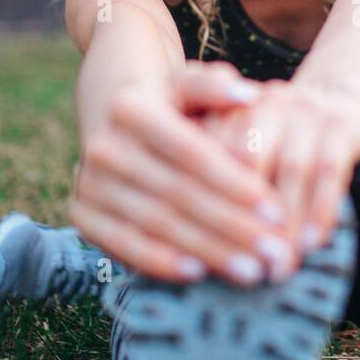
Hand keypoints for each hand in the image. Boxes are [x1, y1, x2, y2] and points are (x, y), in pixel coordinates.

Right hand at [69, 62, 295, 285]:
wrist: (112, 119)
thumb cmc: (171, 105)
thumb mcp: (190, 84)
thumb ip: (216, 87)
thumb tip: (249, 95)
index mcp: (133, 109)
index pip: (194, 154)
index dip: (237, 185)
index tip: (277, 212)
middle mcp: (104, 146)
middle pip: (179, 194)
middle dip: (232, 227)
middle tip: (274, 253)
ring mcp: (89, 183)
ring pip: (157, 224)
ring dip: (207, 250)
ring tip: (251, 271)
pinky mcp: (82, 215)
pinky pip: (124, 245)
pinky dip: (160, 263)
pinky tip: (199, 275)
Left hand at [197, 78, 359, 253]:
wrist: (333, 93)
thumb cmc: (275, 136)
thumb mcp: (241, 139)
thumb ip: (215, 175)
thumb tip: (196, 245)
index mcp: (228, 109)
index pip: (210, 156)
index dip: (206, 203)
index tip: (203, 253)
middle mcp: (263, 104)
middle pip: (248, 159)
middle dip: (246, 217)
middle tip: (243, 267)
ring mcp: (305, 111)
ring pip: (293, 170)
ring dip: (288, 224)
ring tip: (281, 268)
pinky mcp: (341, 124)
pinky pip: (331, 171)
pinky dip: (321, 210)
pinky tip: (314, 243)